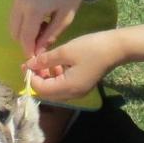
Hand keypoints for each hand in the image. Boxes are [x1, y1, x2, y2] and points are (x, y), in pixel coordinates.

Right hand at [9, 0, 102, 55]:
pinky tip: (39, 22)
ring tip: (42, 32)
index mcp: (34, 10)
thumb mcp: (65, 18)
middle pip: (15, 33)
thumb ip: (49, 36)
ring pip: (13, 25)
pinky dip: (23, 24)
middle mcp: (20, 3)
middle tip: (41, 45)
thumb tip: (38, 52)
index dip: (30, 51)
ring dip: (23, 34)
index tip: (37, 59)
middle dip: (25, 43)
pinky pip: (15, 16)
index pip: (26, 38)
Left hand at [23, 25, 143, 101]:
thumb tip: (29, 65)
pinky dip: (57, 76)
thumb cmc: (91, 48)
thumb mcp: (65, 51)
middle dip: (38, 78)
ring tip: (45, 60)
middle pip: (47, 92)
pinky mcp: (82, 85)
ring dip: (47, 77)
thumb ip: (45, 60)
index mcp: (67, 88)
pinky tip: (57, 63)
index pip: (41, 89)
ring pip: (55, 89)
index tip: (26, 63)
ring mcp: (78, 91)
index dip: (31, 77)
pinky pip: (64, 85)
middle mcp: (72, 94)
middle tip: (33, 63)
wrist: (117, 48)